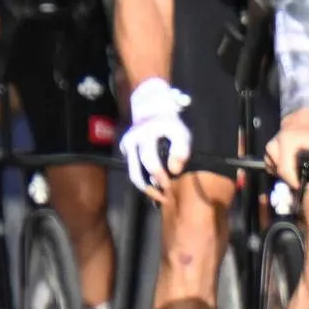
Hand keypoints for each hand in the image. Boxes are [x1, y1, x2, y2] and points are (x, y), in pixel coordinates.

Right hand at [120, 78, 192, 195]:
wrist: (153, 109)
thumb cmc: (171, 124)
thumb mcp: (182, 133)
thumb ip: (181, 150)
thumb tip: (174, 171)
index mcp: (146, 135)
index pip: (150, 161)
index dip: (159, 177)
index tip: (170, 188)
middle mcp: (132, 141)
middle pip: (136, 173)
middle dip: (150, 188)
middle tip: (164, 198)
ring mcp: (126, 146)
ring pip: (132, 173)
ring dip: (145, 188)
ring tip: (159, 197)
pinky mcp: (126, 150)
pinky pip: (133, 168)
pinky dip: (143, 179)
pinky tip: (154, 187)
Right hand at [267, 109, 308, 188]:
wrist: (300, 121)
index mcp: (285, 142)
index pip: (285, 169)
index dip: (293, 181)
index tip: (301, 187)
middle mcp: (273, 147)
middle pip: (280, 172)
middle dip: (291, 179)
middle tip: (303, 180)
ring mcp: (268, 151)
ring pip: (276, 171)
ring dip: (287, 175)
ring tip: (298, 172)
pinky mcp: (267, 155)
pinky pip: (273, 168)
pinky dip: (282, 170)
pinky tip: (291, 167)